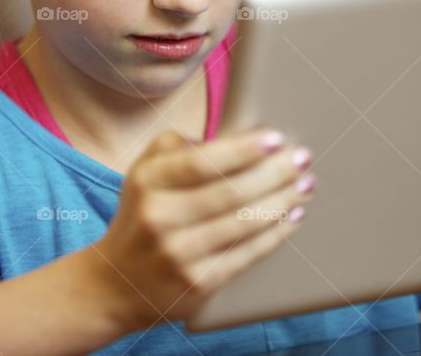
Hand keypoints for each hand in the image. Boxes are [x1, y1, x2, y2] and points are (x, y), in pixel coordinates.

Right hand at [89, 128, 315, 331]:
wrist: (116, 285)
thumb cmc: (142, 215)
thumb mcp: (144, 173)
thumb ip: (177, 147)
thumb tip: (233, 134)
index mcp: (148, 181)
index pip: (201, 161)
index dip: (243, 150)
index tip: (275, 138)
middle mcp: (159, 217)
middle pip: (231, 191)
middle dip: (275, 173)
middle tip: (302, 159)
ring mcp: (178, 253)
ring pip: (245, 222)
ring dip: (283, 201)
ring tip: (305, 185)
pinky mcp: (197, 283)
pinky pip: (247, 254)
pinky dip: (275, 233)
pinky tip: (292, 217)